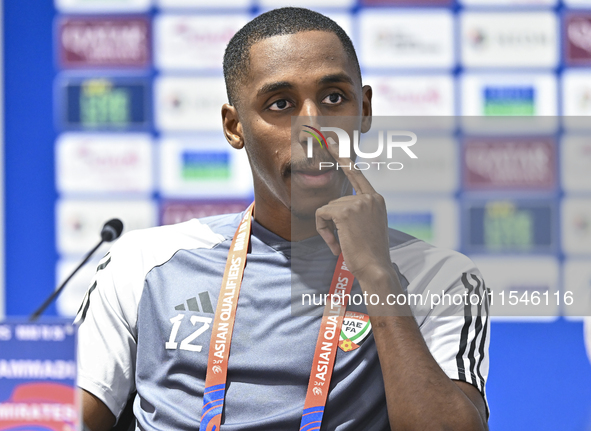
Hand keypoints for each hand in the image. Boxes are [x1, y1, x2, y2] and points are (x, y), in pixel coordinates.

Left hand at [315, 137, 391, 281]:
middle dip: (332, 222)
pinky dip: (323, 231)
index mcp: (376, 199)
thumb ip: (358, 213)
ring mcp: (358, 203)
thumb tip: (335, 211)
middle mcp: (369, 197)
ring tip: (340, 244)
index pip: (356, 174)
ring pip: (327, 209)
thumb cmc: (370, 253)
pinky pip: (321, 215)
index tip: (331, 141)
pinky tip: (335, 244)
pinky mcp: (345, 212)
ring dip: (327, 229)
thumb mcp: (369, 227)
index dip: (342, 157)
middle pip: (335, 201)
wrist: (375, 268)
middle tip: (340, 241)